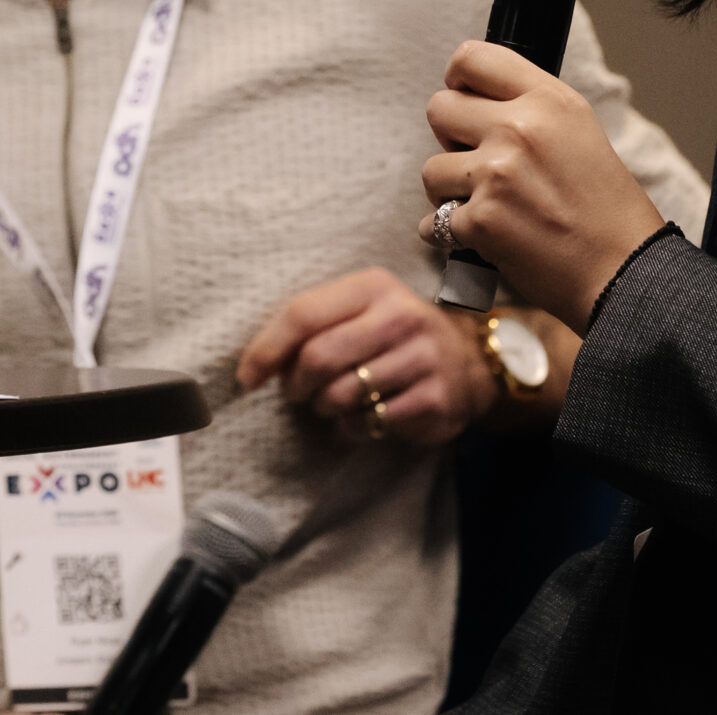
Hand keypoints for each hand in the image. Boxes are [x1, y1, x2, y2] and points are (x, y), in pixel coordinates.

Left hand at [236, 268, 497, 445]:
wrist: (468, 360)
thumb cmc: (394, 335)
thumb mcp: (361, 310)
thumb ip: (314, 325)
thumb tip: (257, 366)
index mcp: (374, 286)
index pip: (303, 313)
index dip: (266, 349)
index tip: (248, 378)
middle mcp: (401, 316)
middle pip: (318, 358)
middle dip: (296, 385)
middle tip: (299, 393)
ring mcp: (422, 357)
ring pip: (340, 395)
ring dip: (325, 408)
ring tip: (334, 403)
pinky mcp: (434, 398)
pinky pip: (369, 423)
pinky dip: (352, 428)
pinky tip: (362, 419)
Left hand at [422, 41, 666, 333]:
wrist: (622, 269)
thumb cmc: (605, 207)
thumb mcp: (579, 130)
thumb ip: (531, 107)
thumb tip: (475, 100)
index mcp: (548, 100)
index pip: (471, 58)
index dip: (458, 80)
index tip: (465, 100)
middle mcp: (519, 128)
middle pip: (439, 109)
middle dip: (450, 138)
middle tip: (479, 161)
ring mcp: (496, 174)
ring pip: (431, 168)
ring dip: (449, 190)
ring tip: (486, 204)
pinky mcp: (480, 220)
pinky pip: (432, 221)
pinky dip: (448, 234)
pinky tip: (482, 236)